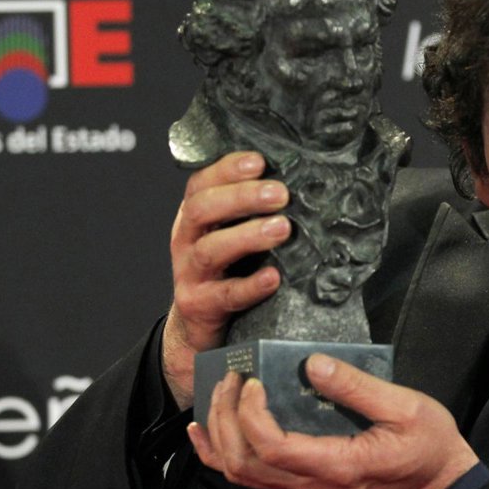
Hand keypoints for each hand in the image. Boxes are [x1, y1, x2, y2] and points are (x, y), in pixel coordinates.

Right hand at [162, 151, 291, 408]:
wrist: (198, 326)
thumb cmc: (226, 271)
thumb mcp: (231, 234)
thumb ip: (252, 212)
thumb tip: (303, 183)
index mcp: (194, 217)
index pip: (201, 184)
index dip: (227, 169)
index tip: (259, 162)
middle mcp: (186, 240)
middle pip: (203, 210)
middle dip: (242, 198)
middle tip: (280, 194)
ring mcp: (190, 274)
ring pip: (211, 250)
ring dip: (247, 236)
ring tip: (282, 229)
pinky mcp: (200, 306)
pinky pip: (226, 295)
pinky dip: (250, 286)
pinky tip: (273, 278)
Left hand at [187, 354, 479, 488]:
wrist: (438, 483)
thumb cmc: (428, 444)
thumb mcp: (405, 407)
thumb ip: (357, 387)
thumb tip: (313, 364)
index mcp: (335, 464)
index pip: (271, 448)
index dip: (251, 415)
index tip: (253, 381)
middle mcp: (311, 483)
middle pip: (245, 463)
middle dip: (226, 419)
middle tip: (231, 379)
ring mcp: (304, 487)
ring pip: (241, 473)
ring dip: (219, 437)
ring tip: (216, 397)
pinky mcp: (304, 483)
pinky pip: (252, 476)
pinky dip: (223, 454)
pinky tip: (209, 431)